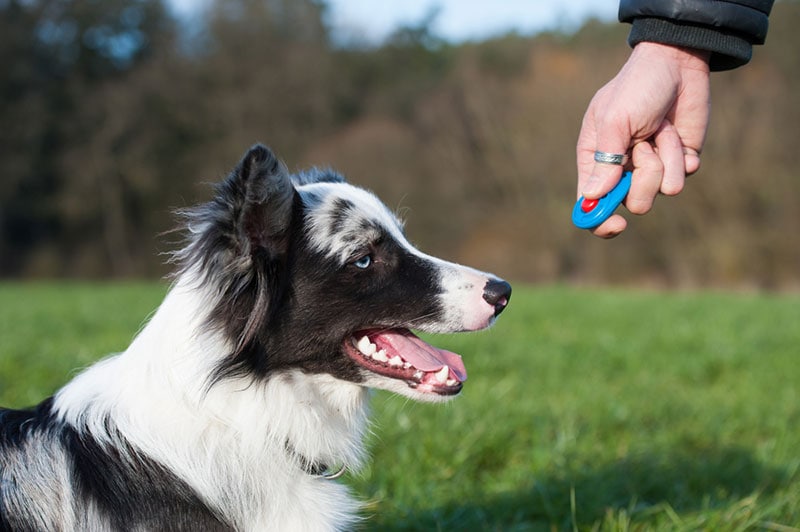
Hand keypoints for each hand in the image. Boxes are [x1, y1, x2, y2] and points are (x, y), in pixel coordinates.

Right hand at [576, 42, 710, 237]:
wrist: (677, 63)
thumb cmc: (636, 87)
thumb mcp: (614, 119)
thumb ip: (605, 160)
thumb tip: (591, 196)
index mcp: (595, 160)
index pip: (590, 203)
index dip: (599, 219)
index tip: (616, 224)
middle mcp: (622, 169)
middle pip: (632, 202)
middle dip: (643, 178)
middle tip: (644, 149)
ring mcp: (652, 167)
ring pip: (662, 190)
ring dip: (665, 158)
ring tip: (661, 130)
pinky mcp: (679, 162)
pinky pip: (684, 176)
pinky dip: (682, 154)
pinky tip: (676, 132)